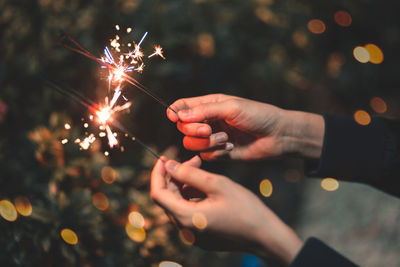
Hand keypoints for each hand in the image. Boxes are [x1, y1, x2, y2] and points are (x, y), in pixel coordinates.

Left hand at [151, 156, 302, 264]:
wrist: (265, 236)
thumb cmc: (244, 208)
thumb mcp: (217, 184)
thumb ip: (189, 174)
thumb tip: (169, 165)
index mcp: (185, 217)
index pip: (158, 193)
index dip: (158, 173)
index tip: (164, 158)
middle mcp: (184, 230)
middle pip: (169, 198)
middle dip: (177, 176)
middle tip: (195, 160)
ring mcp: (192, 235)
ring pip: (179, 204)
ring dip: (186, 186)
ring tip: (203, 172)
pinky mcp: (201, 236)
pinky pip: (189, 213)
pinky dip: (193, 198)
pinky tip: (207, 188)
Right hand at [167, 94, 323, 159]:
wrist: (277, 136)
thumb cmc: (258, 115)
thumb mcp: (231, 107)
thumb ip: (205, 111)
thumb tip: (179, 115)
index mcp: (209, 105)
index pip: (183, 106)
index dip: (174, 111)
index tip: (172, 117)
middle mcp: (208, 121)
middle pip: (183, 127)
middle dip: (193, 130)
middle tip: (208, 130)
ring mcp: (212, 138)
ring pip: (191, 144)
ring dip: (206, 143)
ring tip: (226, 139)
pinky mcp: (219, 153)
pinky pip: (205, 156)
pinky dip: (216, 152)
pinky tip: (232, 147)